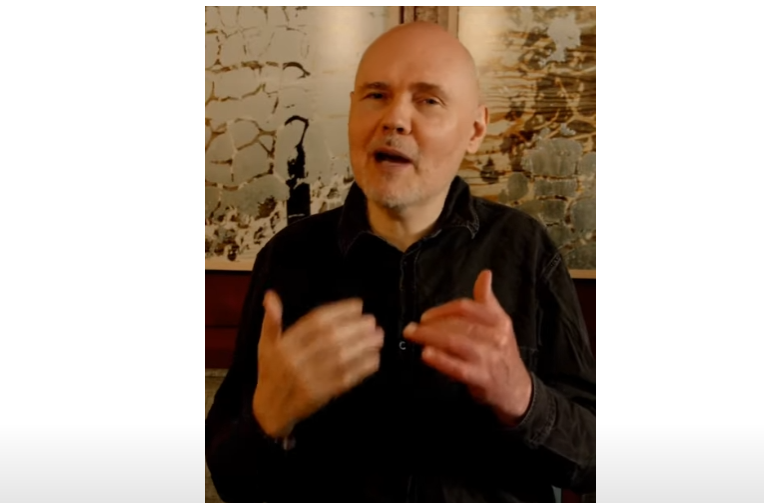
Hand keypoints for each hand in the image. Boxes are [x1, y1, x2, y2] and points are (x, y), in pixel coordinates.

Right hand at [253, 291, 383, 437]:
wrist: (269, 410)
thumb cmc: (271, 372)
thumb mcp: (265, 345)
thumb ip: (271, 320)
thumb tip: (271, 295)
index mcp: (284, 344)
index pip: (315, 322)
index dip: (339, 311)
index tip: (358, 306)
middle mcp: (296, 360)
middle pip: (330, 339)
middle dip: (355, 328)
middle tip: (372, 321)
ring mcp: (309, 379)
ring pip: (340, 359)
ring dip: (363, 347)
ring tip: (378, 337)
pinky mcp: (320, 395)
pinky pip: (345, 380)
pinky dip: (362, 369)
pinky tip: (375, 359)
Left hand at [403, 270, 531, 424]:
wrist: (516, 389)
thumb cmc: (501, 353)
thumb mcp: (499, 324)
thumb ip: (487, 301)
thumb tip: (485, 274)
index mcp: (498, 320)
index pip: (466, 308)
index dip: (443, 309)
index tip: (425, 316)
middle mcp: (496, 337)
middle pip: (458, 324)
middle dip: (432, 325)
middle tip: (411, 328)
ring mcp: (489, 358)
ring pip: (456, 342)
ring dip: (431, 337)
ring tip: (413, 335)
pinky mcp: (481, 378)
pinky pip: (458, 367)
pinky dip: (440, 359)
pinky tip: (425, 354)